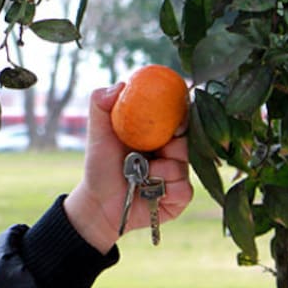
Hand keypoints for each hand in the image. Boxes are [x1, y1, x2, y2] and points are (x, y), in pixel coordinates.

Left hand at [62, 84, 193, 253]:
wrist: (98, 202)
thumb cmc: (100, 164)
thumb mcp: (98, 131)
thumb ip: (101, 104)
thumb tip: (121, 84)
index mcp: (157, 132)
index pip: (179, 117)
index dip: (180, 116)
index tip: (173, 120)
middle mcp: (172, 151)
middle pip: (189, 140)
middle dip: (173, 144)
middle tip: (155, 150)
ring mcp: (178, 174)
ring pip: (185, 165)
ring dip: (162, 170)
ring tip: (142, 175)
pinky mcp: (180, 197)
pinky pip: (184, 189)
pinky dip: (166, 190)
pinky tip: (149, 192)